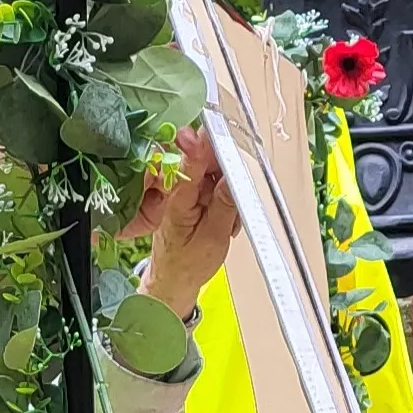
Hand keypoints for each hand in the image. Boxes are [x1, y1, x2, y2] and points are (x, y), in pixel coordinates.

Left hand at [130, 126, 238, 314]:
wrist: (174, 281)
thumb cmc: (187, 265)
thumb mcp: (213, 237)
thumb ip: (225, 205)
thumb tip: (235, 176)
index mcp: (178, 198)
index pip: (192, 163)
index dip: (205, 144)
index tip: (219, 130)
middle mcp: (180, 190)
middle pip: (207, 161)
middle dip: (228, 171)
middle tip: (238, 191)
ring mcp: (188, 192)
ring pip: (217, 173)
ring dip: (230, 189)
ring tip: (229, 220)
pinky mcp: (196, 197)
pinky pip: (217, 186)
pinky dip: (227, 198)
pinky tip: (226, 219)